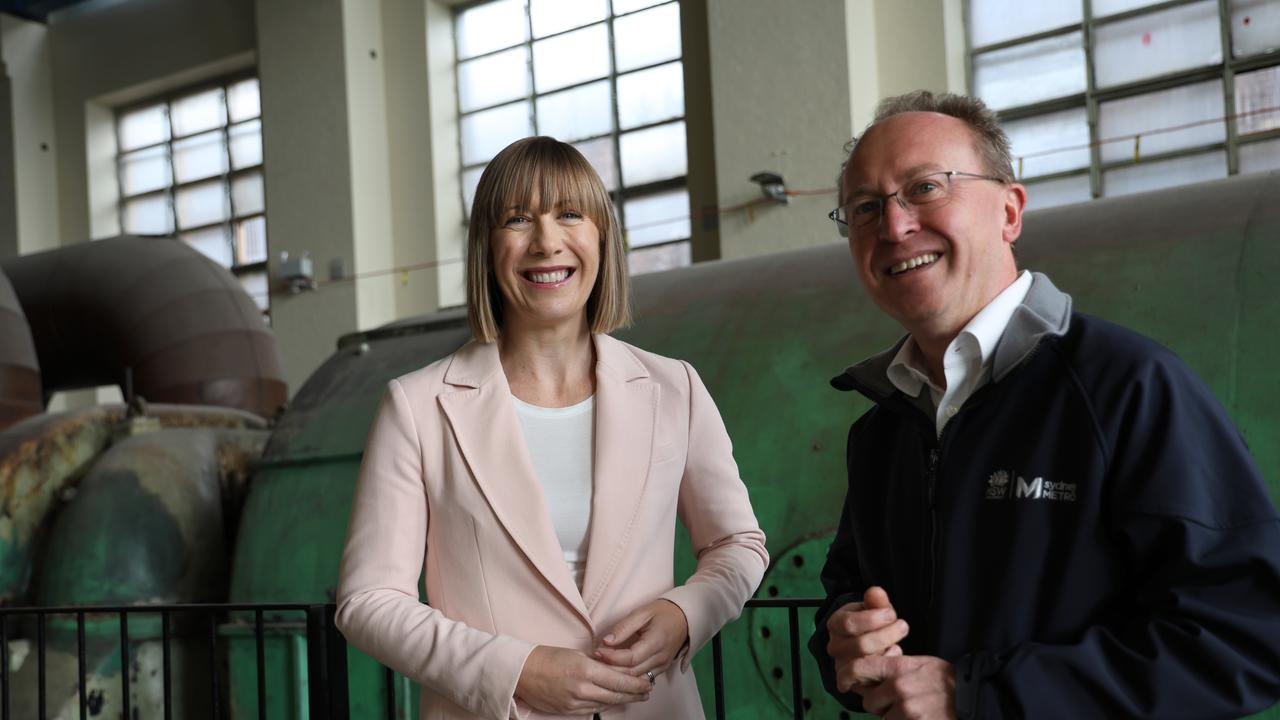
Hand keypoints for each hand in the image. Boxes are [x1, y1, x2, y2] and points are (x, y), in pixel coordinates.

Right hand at [515, 645, 651, 714]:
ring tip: (635, 696)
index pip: (618, 680)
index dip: (636, 683)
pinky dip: (605, 704)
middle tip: (647, 691)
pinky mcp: (568, 711)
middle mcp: (582, 689)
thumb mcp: (576, 654)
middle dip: (634, 694)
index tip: (648, 682)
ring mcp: (575, 702)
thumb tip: (614, 667)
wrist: (522, 673)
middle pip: (616, 695)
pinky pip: (592, 709)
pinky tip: (613, 701)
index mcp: (585, 670)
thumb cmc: (547, 657)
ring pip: (606, 703)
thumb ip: (597, 663)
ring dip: (622, 700)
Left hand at [593, 599, 689, 680]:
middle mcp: (660, 658)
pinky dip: (627, 678)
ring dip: (617, 676)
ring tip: (601, 668)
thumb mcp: (642, 613)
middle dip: (611, 670)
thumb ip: (624, 627)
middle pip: (632, 673)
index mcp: (656, 642)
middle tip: (595, 662)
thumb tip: (606, 641)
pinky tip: (615, 673)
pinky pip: (642, 679)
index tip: (597, 651)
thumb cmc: (662, 612)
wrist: (685, 618)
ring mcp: (662, 666)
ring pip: (636, 680)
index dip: (612, 657)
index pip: (630, 658)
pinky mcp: (661, 670)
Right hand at [827, 586, 908, 691]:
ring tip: (899, 640)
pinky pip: (874, 677)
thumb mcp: (874, 609)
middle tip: (902, 626)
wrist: (868, 645)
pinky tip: (894, 654)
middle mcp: (835, 647)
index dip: (873, 619)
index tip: (890, 613)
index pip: (849, 623)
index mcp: (835, 625)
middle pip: (861, 645)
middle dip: (887, 634)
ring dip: (889, 649)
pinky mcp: (855, 682)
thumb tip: (875, 592)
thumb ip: (876, 601)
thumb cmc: (872, 624)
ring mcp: (843, 666)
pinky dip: (888, 665)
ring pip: (868, 662)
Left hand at [849, 655, 955, 719]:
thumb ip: (893, 668)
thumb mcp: (920, 663)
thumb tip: (868, 674)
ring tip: (912, 710)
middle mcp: (899, 687)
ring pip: (883, 718)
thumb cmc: (947, 680)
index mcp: (899, 667)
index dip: (846, 676)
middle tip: (894, 702)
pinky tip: (918, 717)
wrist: (975, 697)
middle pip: (868, 700)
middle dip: (878, 704)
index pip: (859, 667)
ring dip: (892, 717)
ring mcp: (907, 708)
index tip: (844, 682)